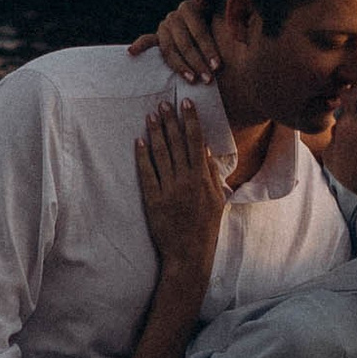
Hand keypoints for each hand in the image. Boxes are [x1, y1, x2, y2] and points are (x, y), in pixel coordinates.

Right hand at [128, 0, 219, 83]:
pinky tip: (132, 52)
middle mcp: (174, 16)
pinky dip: (139, 45)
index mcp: (189, 8)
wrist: (209, 21)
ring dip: (180, 66)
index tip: (217, 66)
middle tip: (208, 79)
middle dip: (198, 63)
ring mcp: (164, 27)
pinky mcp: (156, 38)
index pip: (199, 31)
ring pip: (169, 49)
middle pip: (184, 43)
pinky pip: (147, 41)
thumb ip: (214, 4)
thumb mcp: (219, 12)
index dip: (208, 49)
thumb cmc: (217, 21)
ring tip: (192, 80)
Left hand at [134, 97, 227, 278]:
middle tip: (163, 103)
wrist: (189, 254)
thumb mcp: (217, 199)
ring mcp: (169, 190)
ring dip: (156, 133)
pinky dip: (142, 157)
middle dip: (170, 121)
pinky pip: (147, 174)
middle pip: (177, 144)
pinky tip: (138, 141)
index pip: (196, 141)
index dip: (191, 120)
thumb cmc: (205, 227)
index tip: (186, 104)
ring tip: (150, 115)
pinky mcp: (153, 201)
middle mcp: (186, 181)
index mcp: (203, 178)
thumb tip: (206, 150)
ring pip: (161, 155)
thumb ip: (212, 174)